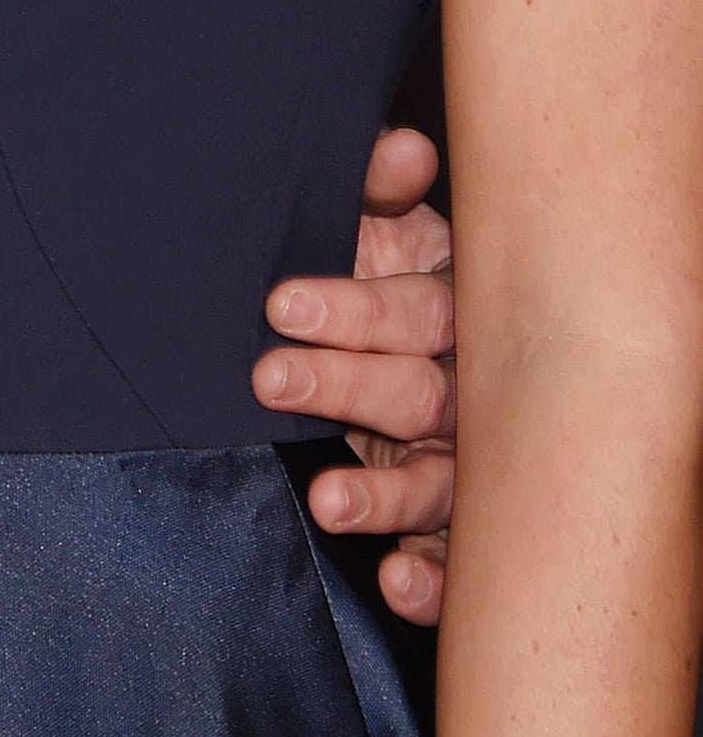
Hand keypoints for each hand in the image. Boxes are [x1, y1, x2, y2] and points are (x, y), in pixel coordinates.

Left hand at [252, 125, 454, 624]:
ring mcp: (463, 459)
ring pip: (440, 481)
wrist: (363, 328)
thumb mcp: (373, 226)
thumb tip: (405, 151)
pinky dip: (432, 579)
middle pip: (421, 390)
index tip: (280, 302)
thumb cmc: (374, 271)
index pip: (417, 308)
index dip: (355, 307)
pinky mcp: (452, 525)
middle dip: (346, 386)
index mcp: (450, 305)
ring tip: (330, 500)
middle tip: (270, 378)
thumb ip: (378, 189)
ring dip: (389, 496)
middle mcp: (465, 383)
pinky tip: (399, 585)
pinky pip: (452, 558)